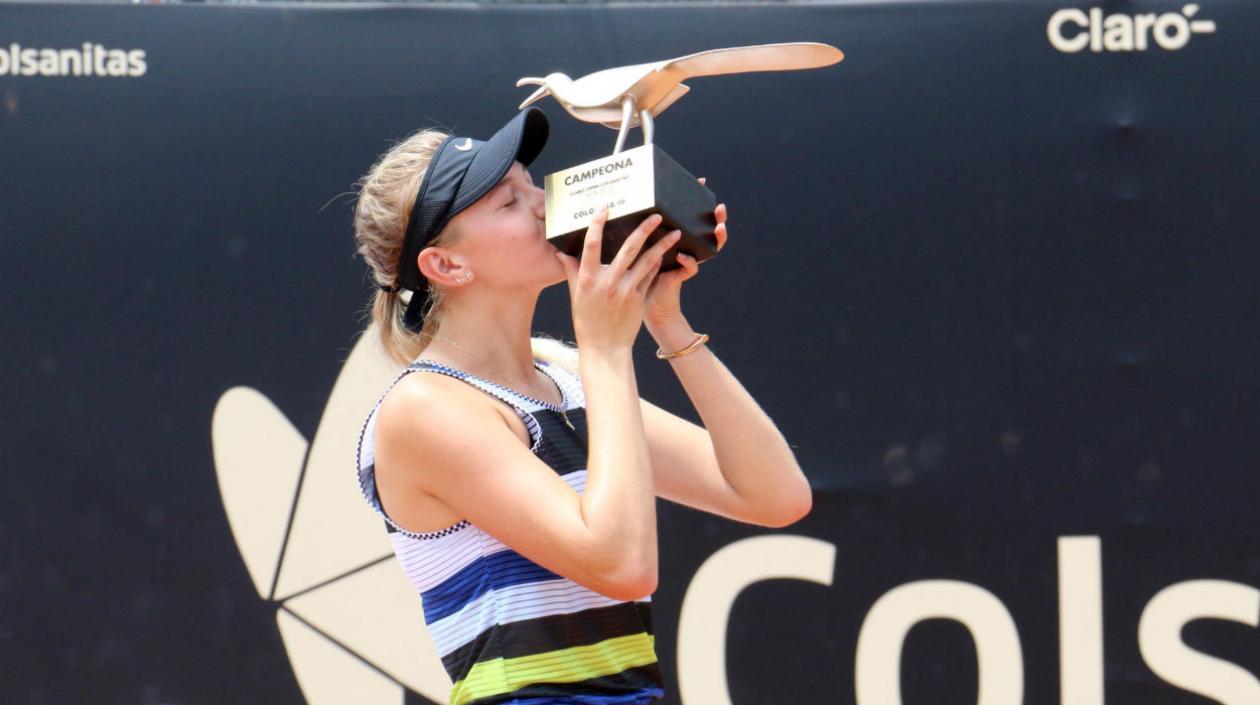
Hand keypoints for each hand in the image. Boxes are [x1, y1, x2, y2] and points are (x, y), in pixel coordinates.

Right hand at [555, 206, 682, 351]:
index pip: (591, 245)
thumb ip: (572, 272)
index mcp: (588, 279)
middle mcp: (607, 282)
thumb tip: (562, 253)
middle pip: (628, 248)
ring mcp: (625, 291)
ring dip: (662, 245)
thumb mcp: (576, 296)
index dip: (597, 224)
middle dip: (644, 229)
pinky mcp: (639, 299)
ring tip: (675, 232)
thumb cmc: (587, 322)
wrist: (604, 349)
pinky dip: (657, 264)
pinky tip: (665, 254)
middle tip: (656, 215)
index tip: (605, 207)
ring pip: (647, 261)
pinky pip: (650, 277)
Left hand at [643, 176, 727, 326]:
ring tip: (718, 227)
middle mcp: (685, 247)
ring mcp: (686, 261)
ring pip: (709, 248)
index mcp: (675, 239)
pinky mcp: (681, 276)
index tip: (702, 181)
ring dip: (716, 237)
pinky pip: (690, 268)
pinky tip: (682, 255)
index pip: (690, 216)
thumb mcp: (635, 244)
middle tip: (720, 207)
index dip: (698, 199)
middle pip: (708, 230)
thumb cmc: (633, 271)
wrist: (636, 302)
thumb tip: (621, 200)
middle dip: (718, 218)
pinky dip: (688, 261)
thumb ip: (634, 227)